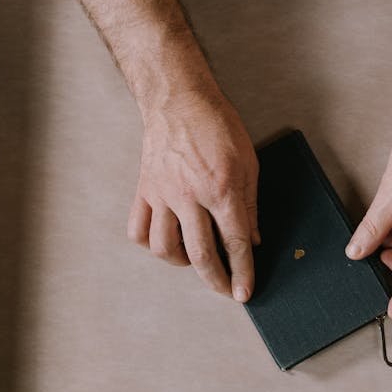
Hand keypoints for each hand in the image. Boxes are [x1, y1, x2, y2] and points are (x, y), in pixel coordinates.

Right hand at [127, 87, 259, 301]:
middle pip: (201, 254)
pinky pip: (138, 230)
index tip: (245, 293)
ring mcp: (162, 194)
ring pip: (165, 248)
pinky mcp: (144, 190)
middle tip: (227, 291)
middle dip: (217, 281)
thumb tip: (253, 240)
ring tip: (197, 259)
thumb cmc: (218, 126)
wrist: (179, 99)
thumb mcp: (248, 163)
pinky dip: (151, 244)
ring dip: (183, 263)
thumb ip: (250, 205)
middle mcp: (189, 195)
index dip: (243, 271)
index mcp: (221, 188)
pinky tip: (167, 242)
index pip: (235, 242)